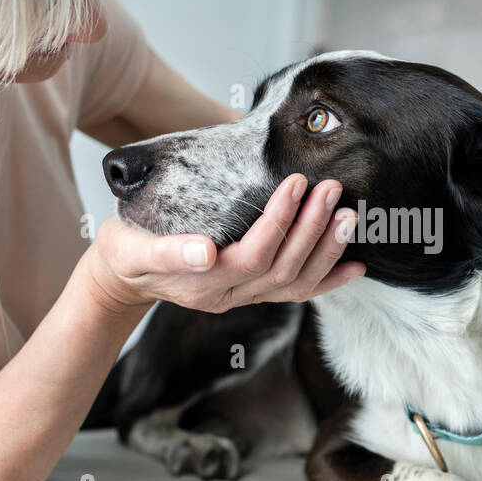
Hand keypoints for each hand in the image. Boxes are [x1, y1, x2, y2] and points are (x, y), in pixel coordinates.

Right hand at [84, 174, 364, 313]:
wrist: (126, 275)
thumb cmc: (127, 251)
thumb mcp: (132, 248)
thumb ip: (167, 252)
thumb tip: (204, 252)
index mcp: (204, 284)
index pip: (252, 255)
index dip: (278, 222)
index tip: (295, 184)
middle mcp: (230, 296)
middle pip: (282, 267)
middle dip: (311, 229)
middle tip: (332, 190)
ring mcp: (246, 296)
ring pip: (296, 283)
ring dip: (327, 251)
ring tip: (349, 216)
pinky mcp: (255, 292)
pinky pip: (298, 293)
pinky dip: (328, 280)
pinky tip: (355, 267)